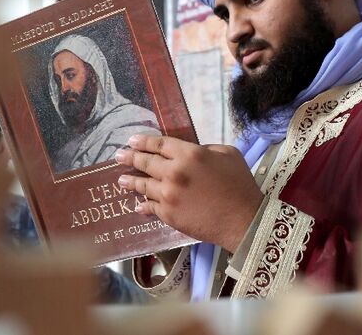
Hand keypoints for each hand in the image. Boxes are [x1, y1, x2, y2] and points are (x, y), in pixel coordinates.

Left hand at [115, 134, 262, 251]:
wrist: (243, 220)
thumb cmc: (240, 185)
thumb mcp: (228, 154)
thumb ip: (205, 149)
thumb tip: (189, 152)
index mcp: (189, 154)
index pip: (160, 144)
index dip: (143, 141)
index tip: (132, 140)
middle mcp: (174, 172)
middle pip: (146, 162)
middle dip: (130, 158)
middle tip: (119, 156)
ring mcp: (168, 195)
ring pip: (143, 185)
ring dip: (130, 181)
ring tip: (121, 180)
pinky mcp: (168, 214)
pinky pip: (150, 207)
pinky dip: (142, 205)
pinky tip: (138, 205)